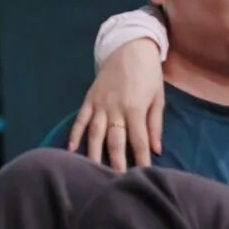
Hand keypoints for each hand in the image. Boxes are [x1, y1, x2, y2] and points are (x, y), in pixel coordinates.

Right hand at [67, 39, 164, 168]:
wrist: (130, 46)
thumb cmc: (148, 74)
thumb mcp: (158, 97)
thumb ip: (155, 124)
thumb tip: (156, 150)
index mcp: (135, 108)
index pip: (139, 141)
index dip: (142, 160)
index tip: (144, 177)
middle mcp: (115, 108)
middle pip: (115, 141)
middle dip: (116, 163)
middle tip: (117, 182)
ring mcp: (100, 104)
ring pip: (95, 134)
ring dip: (93, 154)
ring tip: (92, 173)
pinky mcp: (89, 99)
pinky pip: (80, 120)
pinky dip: (74, 134)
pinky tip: (70, 150)